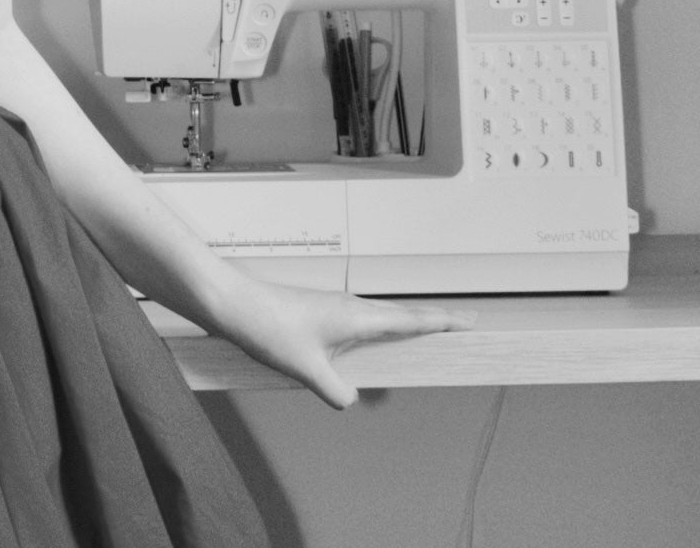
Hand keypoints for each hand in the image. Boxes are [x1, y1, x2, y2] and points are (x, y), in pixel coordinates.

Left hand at [209, 279, 476, 408]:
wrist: (233, 304)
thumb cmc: (267, 327)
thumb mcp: (305, 369)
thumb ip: (335, 390)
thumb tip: (350, 401)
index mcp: (357, 316)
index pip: (412, 319)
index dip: (443, 322)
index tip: (473, 322)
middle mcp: (351, 307)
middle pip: (403, 315)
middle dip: (434, 322)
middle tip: (464, 327)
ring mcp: (336, 307)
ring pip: (382, 317)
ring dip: (406, 325)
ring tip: (428, 337)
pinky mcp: (321, 312)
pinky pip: (361, 321)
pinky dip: (379, 329)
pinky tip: (374, 344)